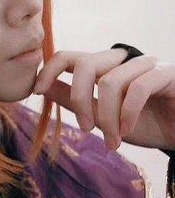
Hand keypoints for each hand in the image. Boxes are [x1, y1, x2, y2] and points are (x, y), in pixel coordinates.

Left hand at [34, 48, 174, 151]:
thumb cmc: (145, 124)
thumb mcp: (102, 116)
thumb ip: (75, 100)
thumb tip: (44, 87)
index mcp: (105, 68)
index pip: (70, 56)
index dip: (49, 69)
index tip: (37, 90)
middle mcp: (124, 61)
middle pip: (86, 64)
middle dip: (79, 100)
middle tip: (87, 129)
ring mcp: (146, 64)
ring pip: (111, 82)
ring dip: (108, 117)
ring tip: (113, 141)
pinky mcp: (167, 73)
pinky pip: (138, 88)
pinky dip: (128, 113)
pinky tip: (127, 130)